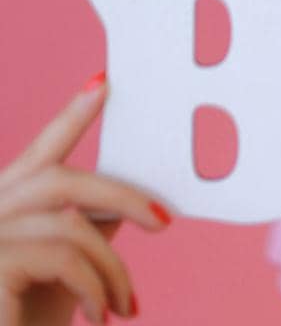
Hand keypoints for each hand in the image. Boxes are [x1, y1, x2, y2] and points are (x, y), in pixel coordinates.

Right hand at [0, 74, 169, 324]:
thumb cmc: (27, 324)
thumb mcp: (62, 274)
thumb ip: (84, 230)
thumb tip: (125, 202)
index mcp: (5, 206)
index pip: (41, 152)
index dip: (72, 115)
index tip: (103, 83)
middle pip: (62, 180)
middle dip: (121, 196)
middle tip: (162, 221)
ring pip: (72, 224)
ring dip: (111, 267)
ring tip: (124, 304)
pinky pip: (65, 257)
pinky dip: (95, 287)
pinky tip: (100, 315)